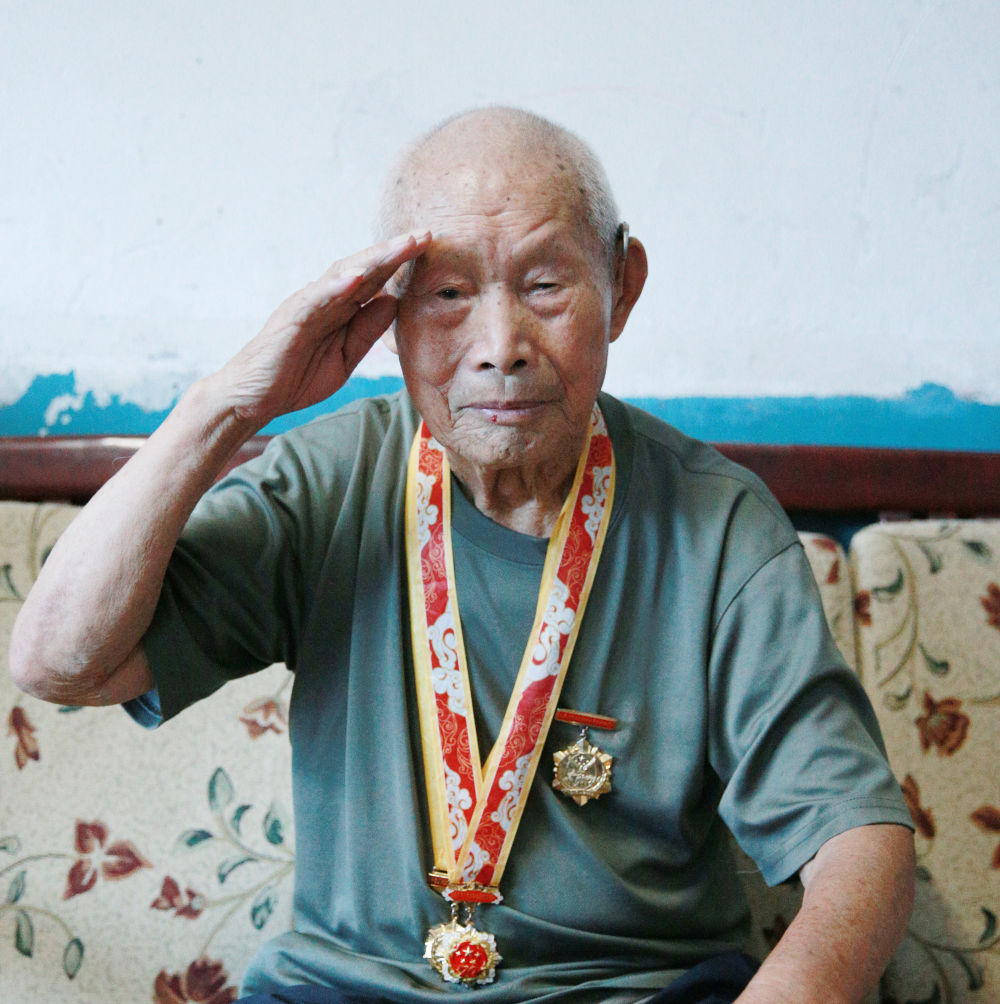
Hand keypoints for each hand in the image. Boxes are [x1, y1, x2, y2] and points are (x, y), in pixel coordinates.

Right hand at [212, 230, 431, 427]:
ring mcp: (307, 306)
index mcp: (340, 309)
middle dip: (394, 251)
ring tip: (400, 245)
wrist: (255, 398)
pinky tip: (357, 276)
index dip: (401, 264)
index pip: (375, 280)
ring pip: (343, 275)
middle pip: (364, 269)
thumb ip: (367, 331)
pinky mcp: (290, 319)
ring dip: (373, 259)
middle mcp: (324, 300)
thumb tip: (393, 302)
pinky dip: (336, 286)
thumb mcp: (346, 357)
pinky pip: (315, 299)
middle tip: (424, 234)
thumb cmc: (297, 376)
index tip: (429, 249)